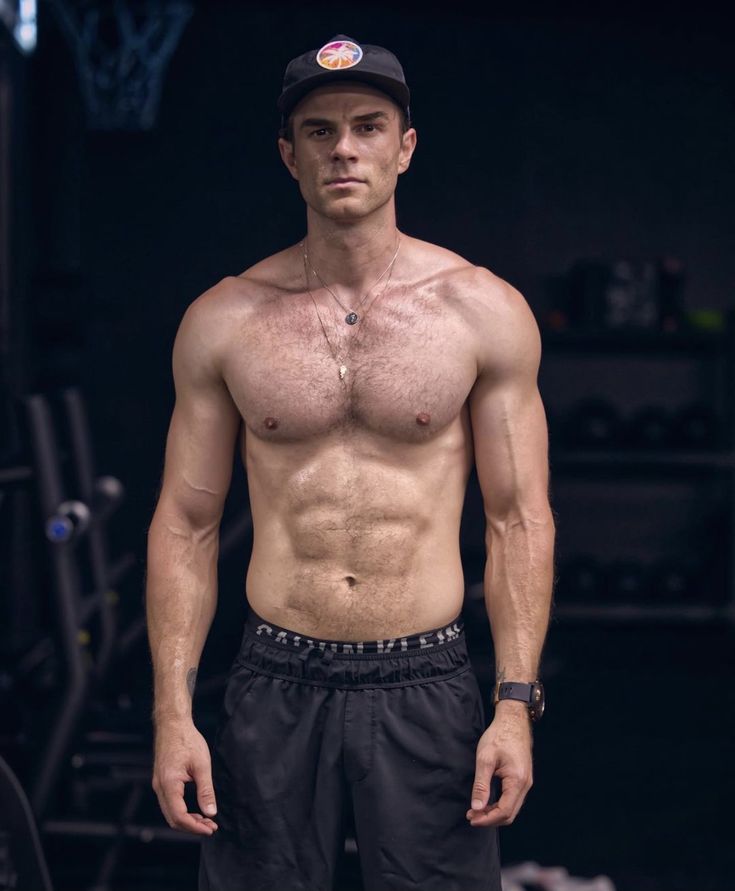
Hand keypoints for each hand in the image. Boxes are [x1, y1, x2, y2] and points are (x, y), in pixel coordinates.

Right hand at [152, 719, 218, 835]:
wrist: (172, 724)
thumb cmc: (188, 740)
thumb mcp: (202, 765)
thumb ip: (206, 790)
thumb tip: (211, 813)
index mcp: (169, 783)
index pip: (179, 816)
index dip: (195, 827)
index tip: (210, 829)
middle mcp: (159, 787)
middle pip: (173, 818)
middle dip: (192, 826)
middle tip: (211, 828)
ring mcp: (158, 785)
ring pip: (170, 813)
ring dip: (188, 820)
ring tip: (206, 821)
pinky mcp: (161, 781)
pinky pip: (170, 804)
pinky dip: (182, 811)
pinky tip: (196, 810)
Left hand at [466, 700, 532, 826]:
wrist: (513, 720)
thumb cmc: (499, 736)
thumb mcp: (485, 759)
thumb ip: (481, 784)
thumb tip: (477, 806)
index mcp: (517, 781)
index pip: (504, 811)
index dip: (487, 819)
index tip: (471, 818)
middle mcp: (525, 785)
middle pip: (509, 814)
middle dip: (490, 818)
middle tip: (471, 816)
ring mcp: (526, 782)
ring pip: (512, 807)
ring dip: (494, 812)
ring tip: (476, 810)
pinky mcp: (522, 778)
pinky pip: (512, 799)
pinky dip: (500, 804)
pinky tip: (487, 801)